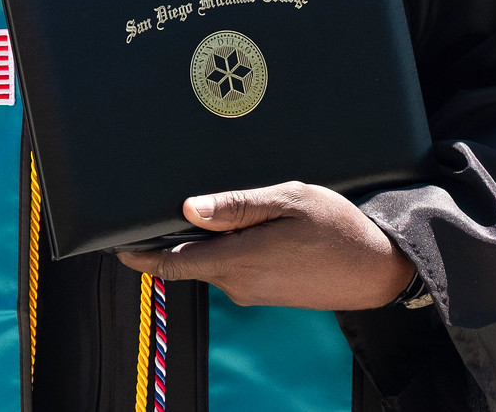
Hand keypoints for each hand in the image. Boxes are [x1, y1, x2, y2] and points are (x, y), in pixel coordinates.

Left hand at [117, 181, 414, 310]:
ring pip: (213, 263)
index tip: (116, 244)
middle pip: (189, 261)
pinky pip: (234, 269)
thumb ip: (237, 206)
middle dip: (174, 238)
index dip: (140, 254)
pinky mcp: (267, 294)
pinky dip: (229, 249)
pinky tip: (248, 227)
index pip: (171, 263)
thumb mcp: (288, 200)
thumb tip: (189, 209)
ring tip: (216, 207)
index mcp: (237, 260)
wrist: (379, 268)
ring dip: (207, 240)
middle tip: (167, 206)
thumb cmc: (338, 228)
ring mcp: (253, 292)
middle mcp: (238, 284)